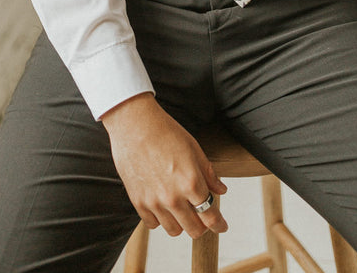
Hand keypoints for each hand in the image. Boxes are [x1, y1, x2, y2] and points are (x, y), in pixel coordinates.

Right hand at [101, 93, 227, 237]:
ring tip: (181, 209)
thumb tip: (221, 190)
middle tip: (202, 217)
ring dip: (181, 223)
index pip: (210, 216)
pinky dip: (160, 219)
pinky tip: (163, 206)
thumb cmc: (165, 132)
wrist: (135, 125)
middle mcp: (173, 197)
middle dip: (202, 226)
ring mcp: (154, 202)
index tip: (222, 226)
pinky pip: (153, 224)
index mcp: (191, 182)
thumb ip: (208, 173)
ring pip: (174, 231)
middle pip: (194, 229)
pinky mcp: (138, 202)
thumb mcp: (194, 149)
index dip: (219, 224)